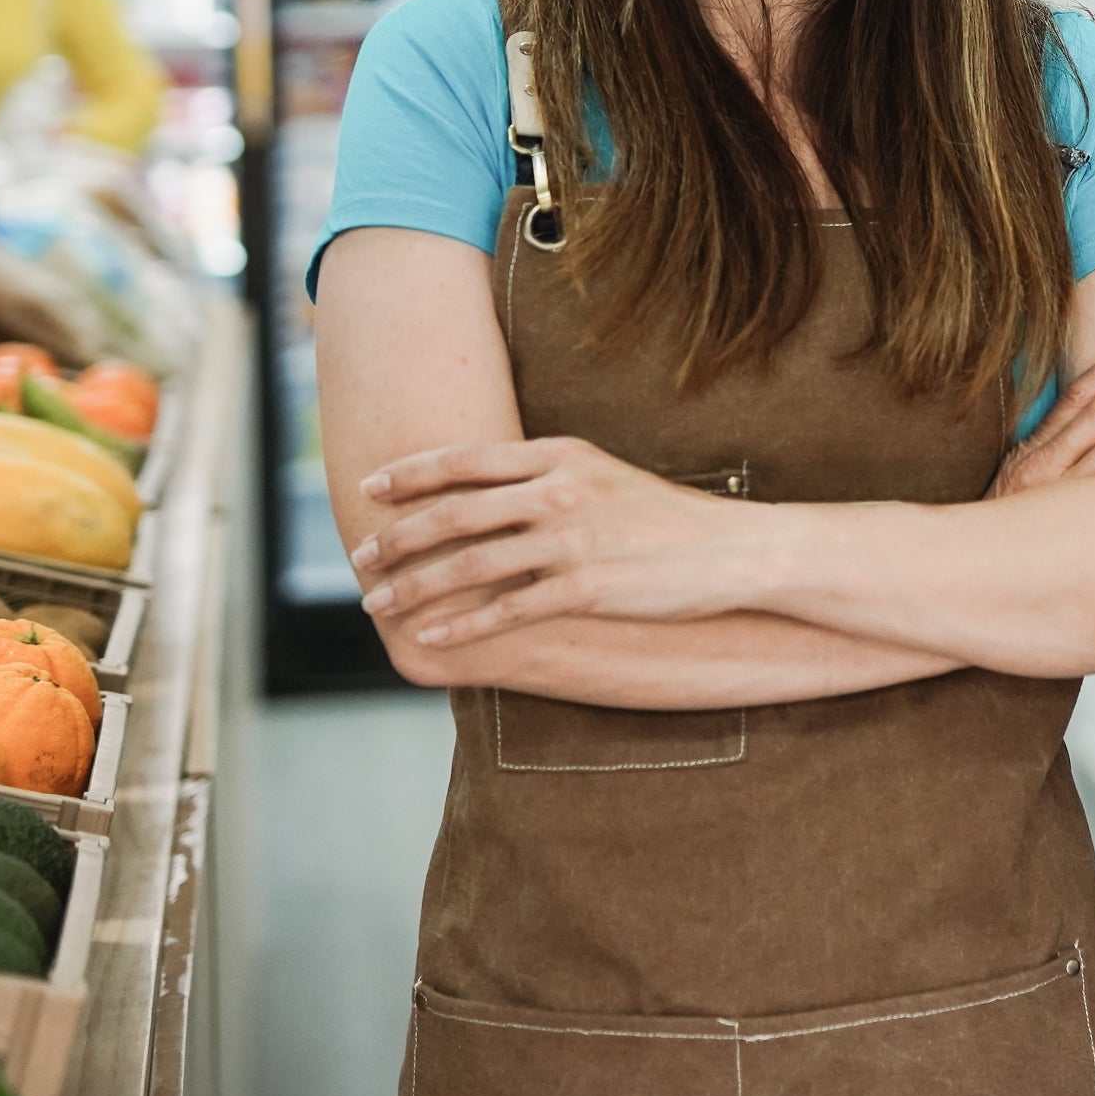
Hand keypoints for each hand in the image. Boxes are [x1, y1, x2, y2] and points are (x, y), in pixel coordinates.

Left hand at [350, 436, 762, 646]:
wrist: (733, 550)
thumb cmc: (666, 518)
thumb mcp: (605, 475)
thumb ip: (549, 477)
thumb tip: (489, 490)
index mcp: (562, 455)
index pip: (466, 458)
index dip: (410, 474)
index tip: (370, 489)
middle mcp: (560, 491)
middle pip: (454, 512)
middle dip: (396, 539)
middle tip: (361, 559)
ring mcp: (572, 540)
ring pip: (469, 564)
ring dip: (414, 587)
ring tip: (380, 604)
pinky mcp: (587, 588)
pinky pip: (508, 611)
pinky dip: (463, 628)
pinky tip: (433, 640)